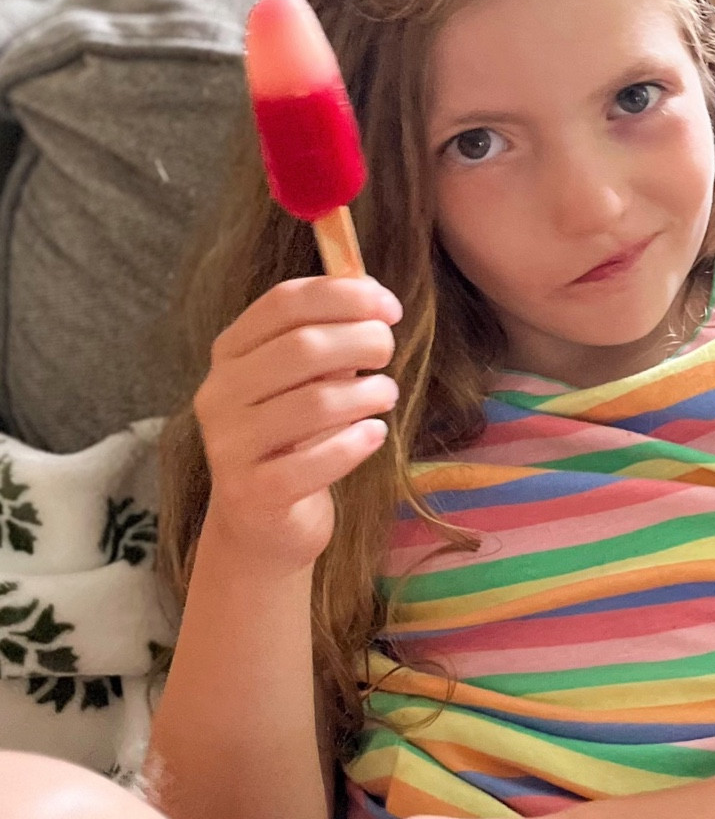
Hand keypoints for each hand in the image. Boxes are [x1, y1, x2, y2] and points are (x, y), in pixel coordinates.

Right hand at [193, 277, 402, 571]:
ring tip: (386, 395)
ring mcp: (229, 445)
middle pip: (302, 347)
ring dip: (367, 393)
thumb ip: (329, 338)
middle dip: (362, 340)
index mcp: (230, 353)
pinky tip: (373, 435)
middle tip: (390, 350)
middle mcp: (219, 394)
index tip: (389, 307)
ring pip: (315, 402)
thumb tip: (374, 296)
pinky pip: (315, 461)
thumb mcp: (305, 381)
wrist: (263, 523)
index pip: (284, 302)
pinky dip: (356, 443)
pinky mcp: (251, 493)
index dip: (344, 295)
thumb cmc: (295, 438)